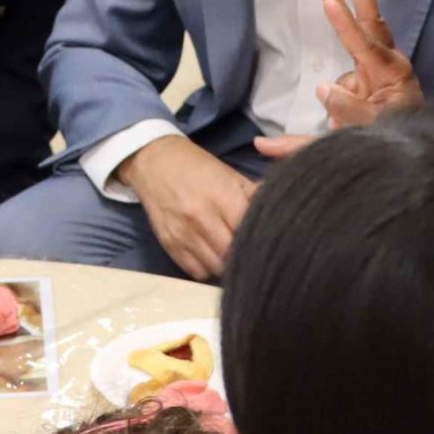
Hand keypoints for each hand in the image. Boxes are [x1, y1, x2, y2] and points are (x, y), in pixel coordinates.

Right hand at [118, 134, 255, 280]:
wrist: (154, 162)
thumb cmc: (197, 166)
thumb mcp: (230, 174)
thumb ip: (253, 195)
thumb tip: (279, 213)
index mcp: (221, 196)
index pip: (248, 231)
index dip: (259, 239)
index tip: (265, 241)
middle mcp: (201, 218)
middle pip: (233, 254)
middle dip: (244, 255)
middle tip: (249, 251)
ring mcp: (183, 234)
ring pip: (216, 268)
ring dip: (226, 264)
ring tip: (230, 254)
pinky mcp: (169, 245)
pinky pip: (196, 272)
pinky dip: (207, 268)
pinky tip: (211, 255)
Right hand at [312, 0, 420, 128]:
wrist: (416, 156)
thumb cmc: (399, 139)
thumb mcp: (372, 129)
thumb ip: (346, 109)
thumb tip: (322, 87)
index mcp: (393, 74)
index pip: (363, 43)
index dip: (343, 21)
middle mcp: (388, 65)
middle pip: (370, 23)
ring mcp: (378, 73)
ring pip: (353, 56)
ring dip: (344, 73)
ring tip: (352, 106)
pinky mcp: (368, 84)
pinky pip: (342, 91)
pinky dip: (340, 107)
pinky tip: (347, 128)